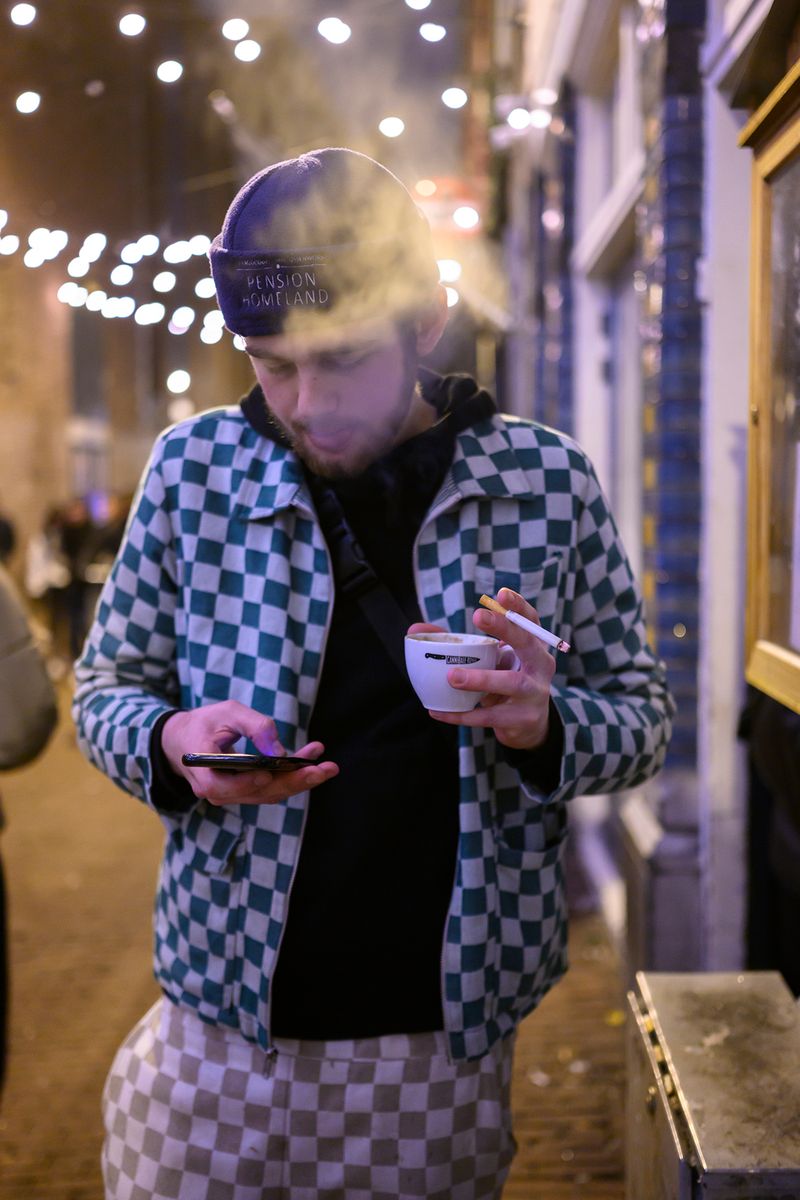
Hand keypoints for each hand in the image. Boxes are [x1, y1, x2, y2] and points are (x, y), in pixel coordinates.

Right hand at [161, 700, 337, 805]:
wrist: (184, 741)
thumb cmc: (204, 723)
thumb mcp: (226, 713)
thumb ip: (254, 726)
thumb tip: (279, 750)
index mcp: (203, 772)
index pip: (223, 786)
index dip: (248, 782)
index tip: (270, 772)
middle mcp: (217, 791)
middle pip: (257, 793)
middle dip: (293, 782)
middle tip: (323, 769)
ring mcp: (231, 795)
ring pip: (269, 793)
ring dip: (300, 780)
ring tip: (327, 765)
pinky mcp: (244, 793)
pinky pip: (271, 789)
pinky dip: (293, 777)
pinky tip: (314, 762)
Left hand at [407, 587, 554, 750]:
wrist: (527, 725)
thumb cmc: (504, 680)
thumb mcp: (491, 659)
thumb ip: (459, 643)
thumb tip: (416, 631)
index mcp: (533, 646)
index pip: (529, 621)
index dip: (518, 606)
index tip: (500, 594)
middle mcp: (540, 666)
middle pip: (527, 643)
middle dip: (505, 627)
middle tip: (477, 615)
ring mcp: (535, 693)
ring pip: (511, 683)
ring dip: (481, 679)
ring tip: (452, 677)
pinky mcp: (522, 719)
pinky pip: (489, 716)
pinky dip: (462, 714)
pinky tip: (437, 711)